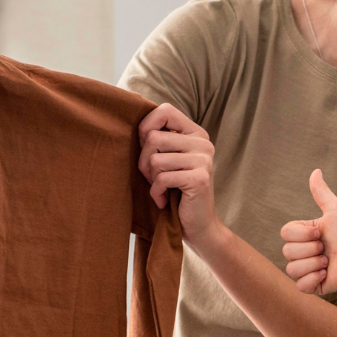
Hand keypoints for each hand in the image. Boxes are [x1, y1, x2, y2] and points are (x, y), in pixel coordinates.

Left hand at [138, 103, 220, 248]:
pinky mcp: (200, 179)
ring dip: (151, 179)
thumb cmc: (176, 191)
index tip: (144, 145)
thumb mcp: (168, 160)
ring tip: (161, 188)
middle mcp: (203, 143)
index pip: (166, 111)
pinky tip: (164, 200)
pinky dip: (157, 193)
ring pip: (156, 160)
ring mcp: (204, 160)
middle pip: (153, 138)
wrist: (198, 225)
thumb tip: (132, 124)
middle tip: (153, 177)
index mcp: (196, 134)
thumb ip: (158, 140)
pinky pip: (162, 178)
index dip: (146, 125)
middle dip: (144, 161)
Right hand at [280, 169, 336, 296]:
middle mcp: (301, 252)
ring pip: (291, 269)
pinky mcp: (313, 286)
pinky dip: (313, 279)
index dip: (303, 234)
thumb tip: (315, 171)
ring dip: (313, 264)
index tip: (321, 232)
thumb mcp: (335, 210)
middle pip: (287, 251)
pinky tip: (326, 274)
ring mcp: (305, 270)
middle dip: (311, 249)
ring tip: (328, 262)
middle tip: (327, 248)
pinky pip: (300, 286)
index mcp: (302, 235)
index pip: (285, 233)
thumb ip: (322, 193)